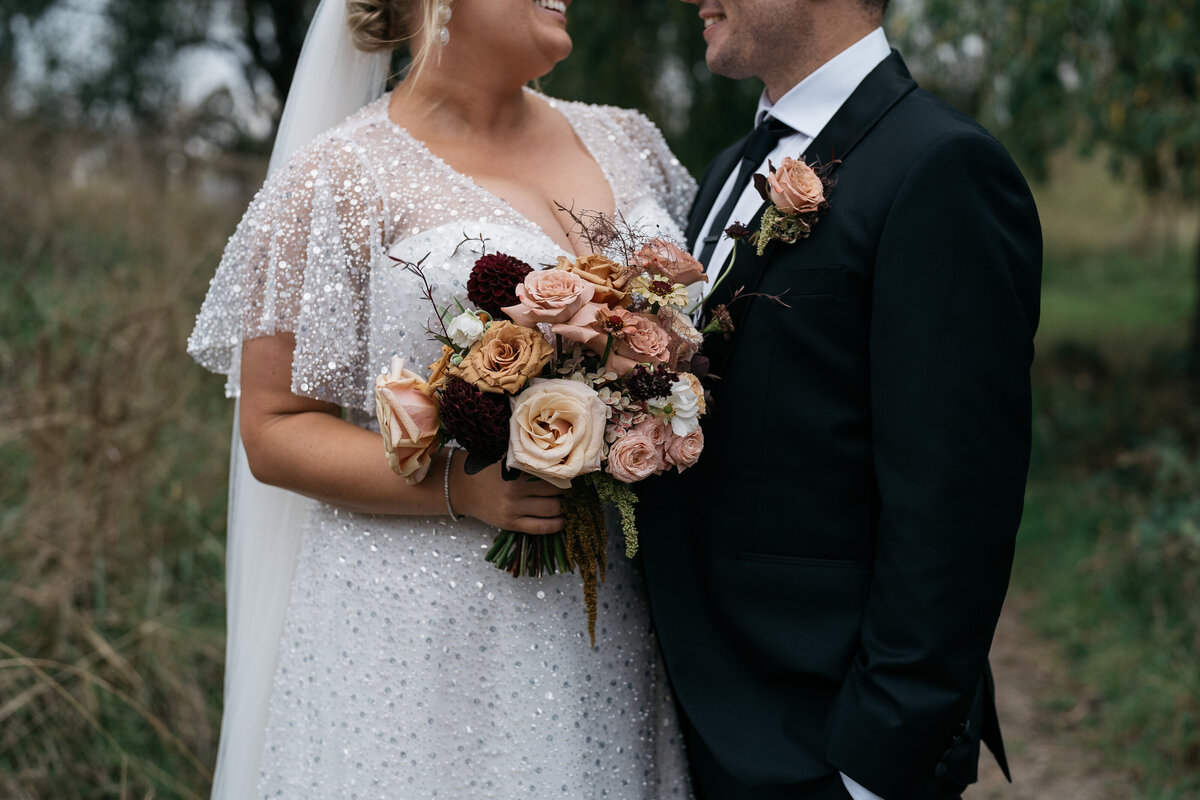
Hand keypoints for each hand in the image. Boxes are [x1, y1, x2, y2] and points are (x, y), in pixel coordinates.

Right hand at [449, 454, 564, 534]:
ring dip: (565, 507)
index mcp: (515, 471)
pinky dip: (557, 524)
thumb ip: (527, 457)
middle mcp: (516, 491)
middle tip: (575, 488)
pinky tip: (563, 520)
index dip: (566, 473)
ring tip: (570, 502)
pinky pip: (541, 527)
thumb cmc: (488, 468)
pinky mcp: (511, 524)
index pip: (551, 472)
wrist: (463, 488)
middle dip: (568, 491)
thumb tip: (558, 454)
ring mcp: (513, 509)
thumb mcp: (505, 457)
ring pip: (552, 510)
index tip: (574, 472)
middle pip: (555, 492)